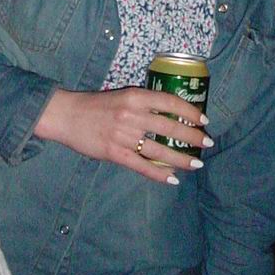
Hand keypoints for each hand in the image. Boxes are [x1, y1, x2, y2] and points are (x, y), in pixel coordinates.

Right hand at [34, 87, 212, 183]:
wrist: (67, 115)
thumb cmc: (96, 105)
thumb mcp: (122, 96)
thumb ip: (143, 104)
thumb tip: (170, 115)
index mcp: (135, 96)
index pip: (170, 101)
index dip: (189, 111)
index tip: (203, 119)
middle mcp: (132, 114)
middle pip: (170, 127)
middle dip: (193, 136)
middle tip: (207, 143)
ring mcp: (124, 135)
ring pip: (160, 149)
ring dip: (181, 158)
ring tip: (196, 163)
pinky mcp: (115, 153)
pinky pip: (142, 166)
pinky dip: (159, 173)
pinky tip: (173, 178)